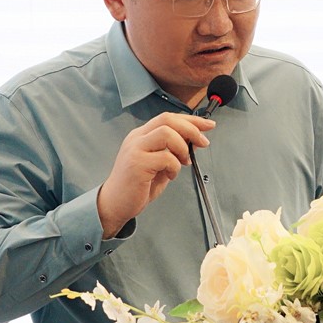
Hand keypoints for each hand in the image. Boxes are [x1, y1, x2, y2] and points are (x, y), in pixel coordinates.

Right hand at [97, 112, 215, 238]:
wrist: (115, 204)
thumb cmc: (137, 186)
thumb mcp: (158, 164)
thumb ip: (172, 151)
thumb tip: (195, 141)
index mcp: (141, 135)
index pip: (168, 118)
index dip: (191, 119)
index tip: (207, 125)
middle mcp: (137, 138)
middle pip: (167, 120)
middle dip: (191, 128)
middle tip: (203, 142)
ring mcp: (135, 150)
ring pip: (166, 133)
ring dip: (182, 147)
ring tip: (183, 162)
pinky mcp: (137, 164)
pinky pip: (166, 157)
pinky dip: (175, 166)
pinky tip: (171, 175)